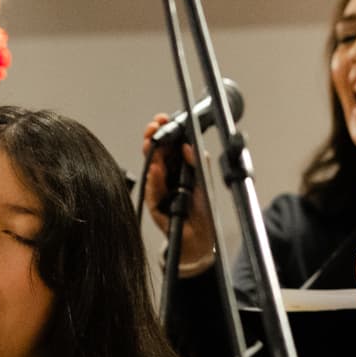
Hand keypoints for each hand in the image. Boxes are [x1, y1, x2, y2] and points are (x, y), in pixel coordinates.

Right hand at [140, 115, 214, 271]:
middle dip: (154, 138)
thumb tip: (187, 145)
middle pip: (156, 153)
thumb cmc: (202, 209)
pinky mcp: (155, 205)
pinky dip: (154, 180)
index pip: (168, 145)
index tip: (163, 120)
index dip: (165, 132)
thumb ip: (197, 162)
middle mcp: (167, 176)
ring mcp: (159, 189)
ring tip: (153, 144)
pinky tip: (155, 169)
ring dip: (152, 156)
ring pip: (152, 169)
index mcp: (178, 167)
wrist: (201, 236)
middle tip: (154, 128)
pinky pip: (153, 191)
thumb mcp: (203, 180)